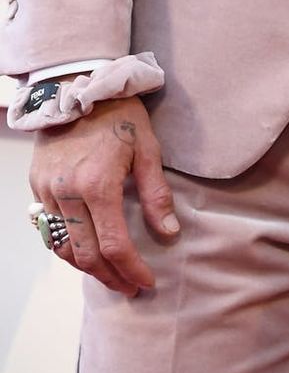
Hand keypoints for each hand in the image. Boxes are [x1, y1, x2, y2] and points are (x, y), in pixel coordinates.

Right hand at [29, 93, 178, 295]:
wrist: (78, 85)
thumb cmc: (118, 114)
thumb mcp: (147, 148)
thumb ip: (155, 194)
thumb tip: (168, 233)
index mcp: (98, 185)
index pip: (115, 245)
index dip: (132, 269)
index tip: (146, 282)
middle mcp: (68, 193)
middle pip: (86, 255)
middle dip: (110, 277)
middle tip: (129, 287)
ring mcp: (48, 191)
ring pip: (63, 248)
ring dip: (86, 268)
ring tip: (110, 275)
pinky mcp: (37, 186)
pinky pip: (49, 229)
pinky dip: (66, 247)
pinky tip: (84, 251)